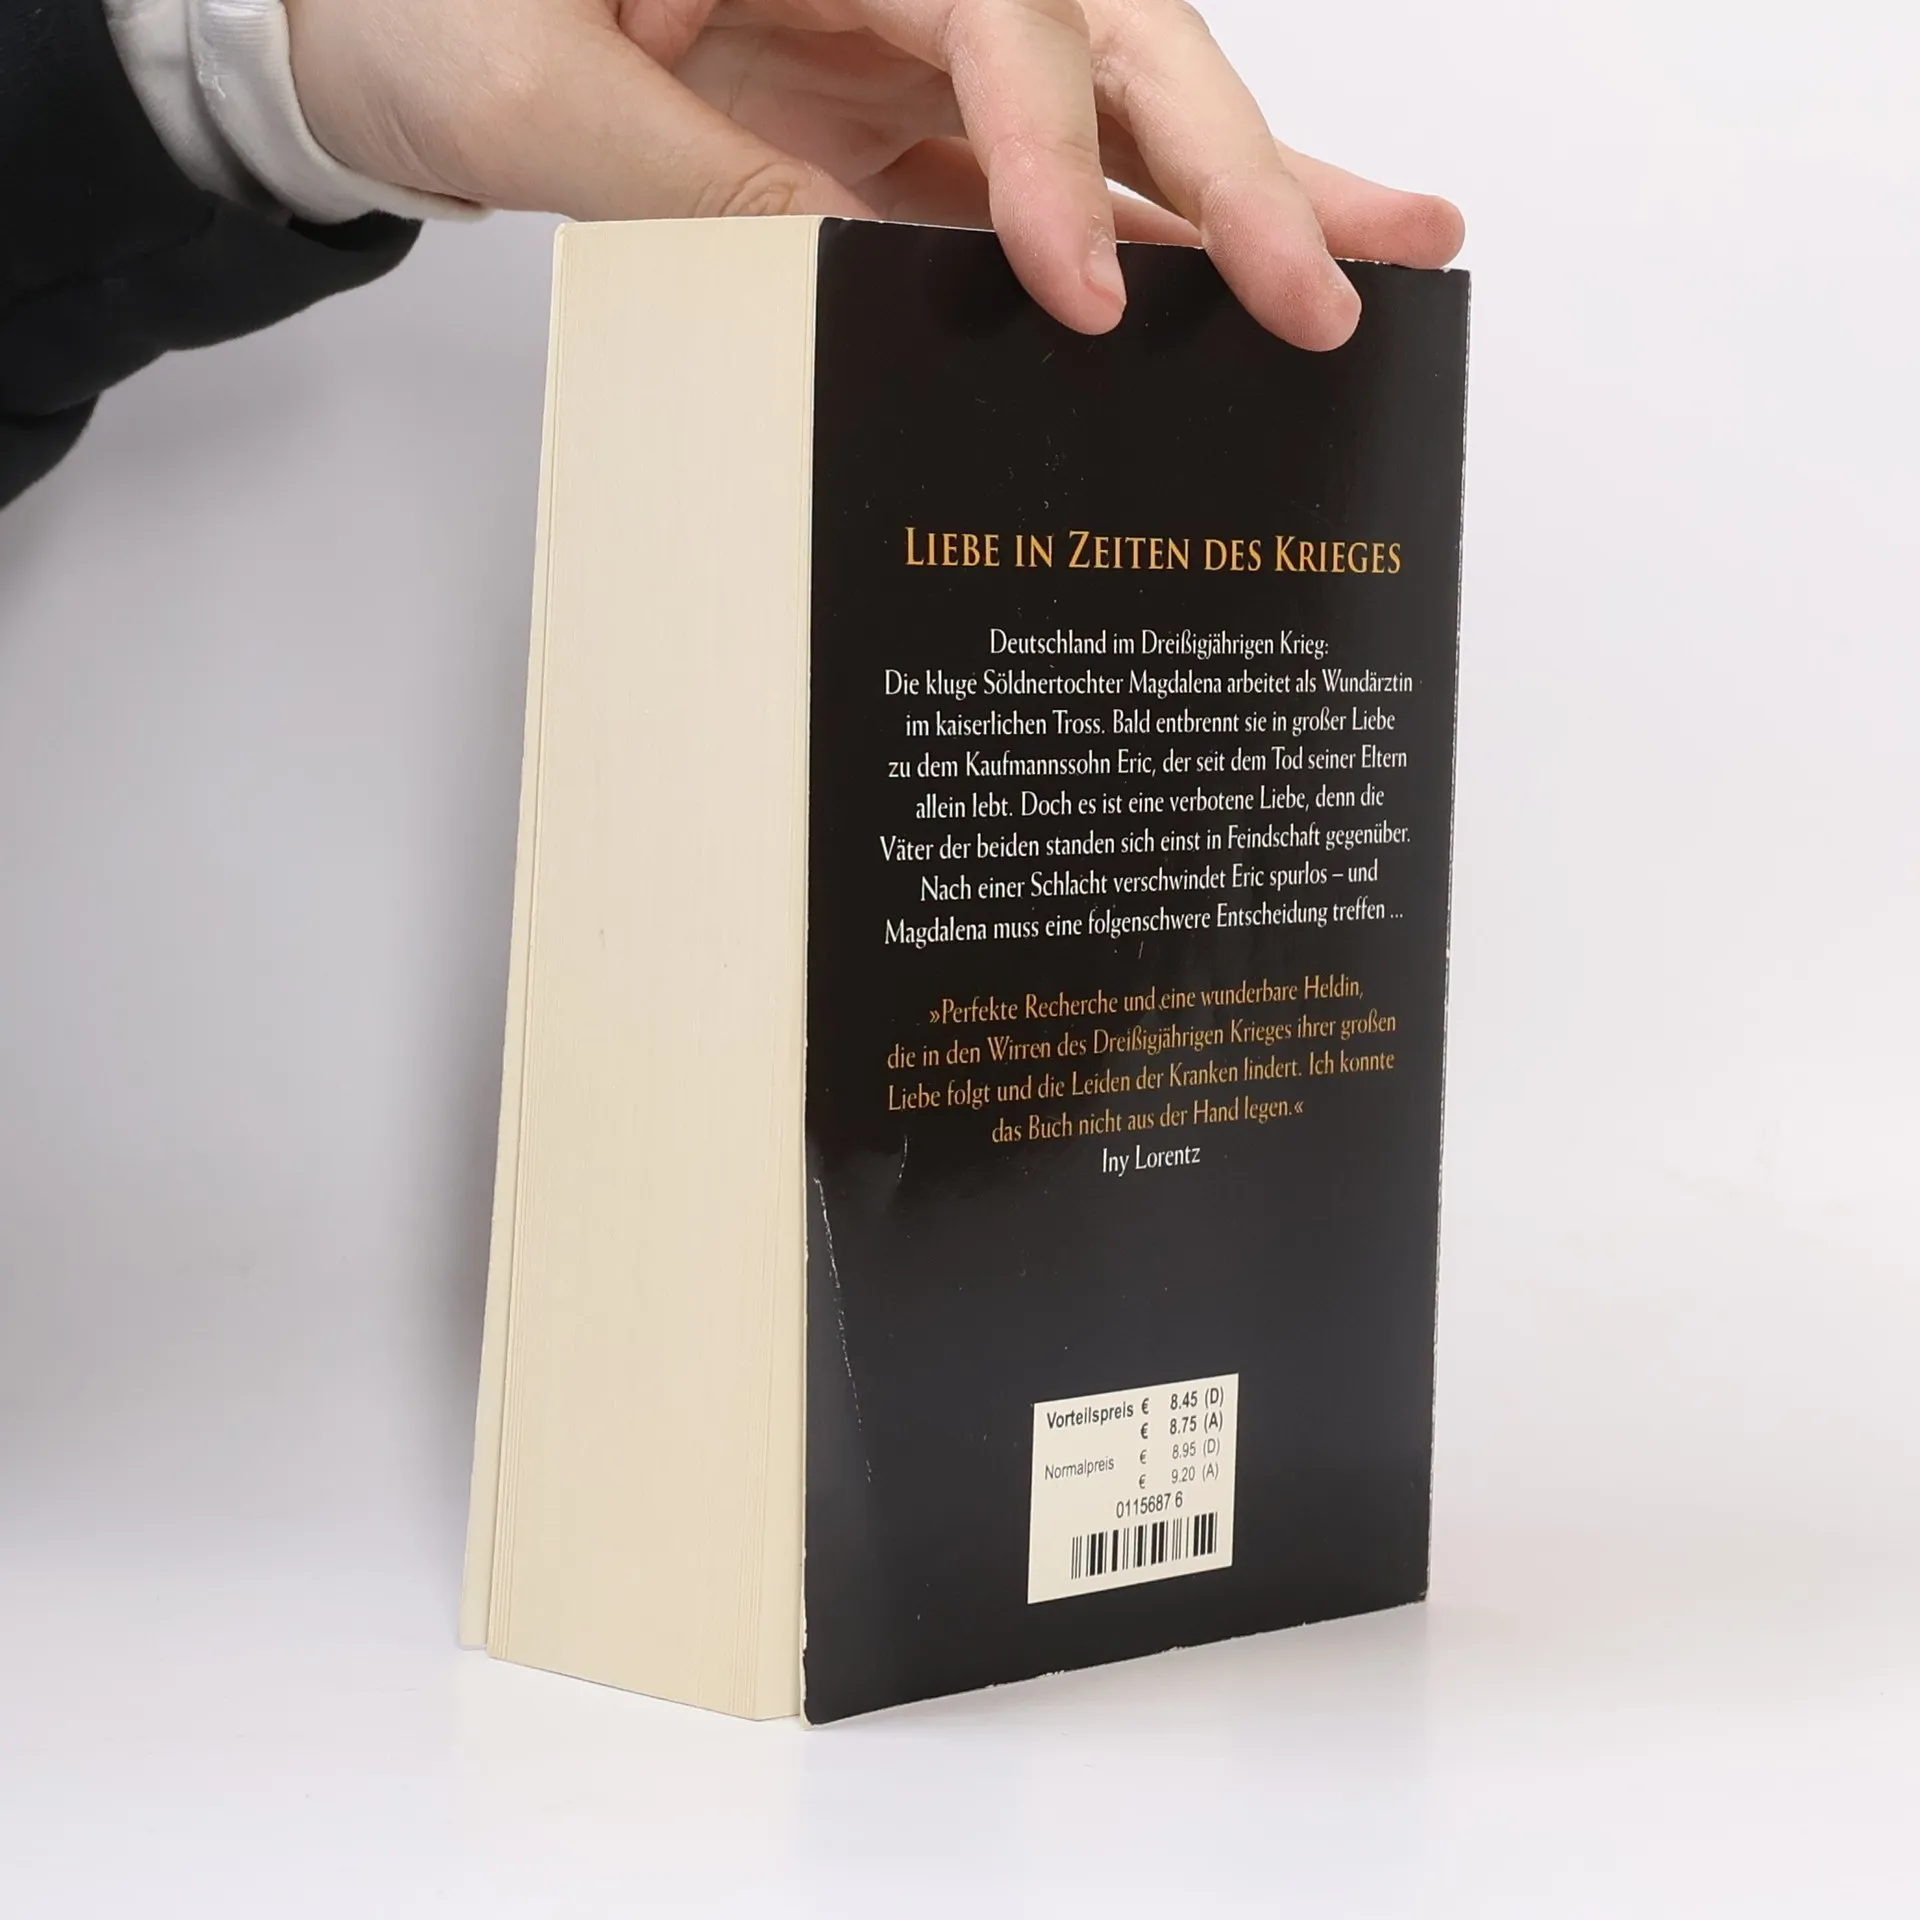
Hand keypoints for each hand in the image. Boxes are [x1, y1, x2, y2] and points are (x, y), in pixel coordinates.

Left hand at [284, 0, 1463, 346]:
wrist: (375, 41)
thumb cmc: (428, 13)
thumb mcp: (538, 95)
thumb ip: (713, 182)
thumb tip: (882, 279)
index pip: (990, 7)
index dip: (1049, 149)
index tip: (1080, 288)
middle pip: (1106, 35)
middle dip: (1226, 165)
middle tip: (1327, 284)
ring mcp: (911, 52)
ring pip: (1117, 102)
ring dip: (1255, 181)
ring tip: (1396, 251)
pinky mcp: (906, 132)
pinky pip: (1056, 179)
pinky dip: (1158, 225)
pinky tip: (1266, 256)